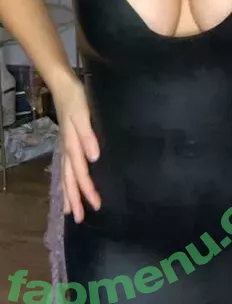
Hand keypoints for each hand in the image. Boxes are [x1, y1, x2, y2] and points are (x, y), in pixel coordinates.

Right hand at [53, 76, 100, 222]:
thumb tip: (94, 158)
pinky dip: (66, 180)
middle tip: (81, 219)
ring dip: (69, 193)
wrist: (63, 85)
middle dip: (76, 199)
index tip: (96, 205)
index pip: (81, 173)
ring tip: (71, 211)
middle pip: (70, 179)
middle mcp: (67, 149)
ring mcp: (65, 146)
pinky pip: (65, 167)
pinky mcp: (66, 141)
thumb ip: (88, 136)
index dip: (88, 190)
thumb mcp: (83, 114)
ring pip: (66, 175)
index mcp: (72, 145)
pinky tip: (68, 184)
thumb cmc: (76, 98)